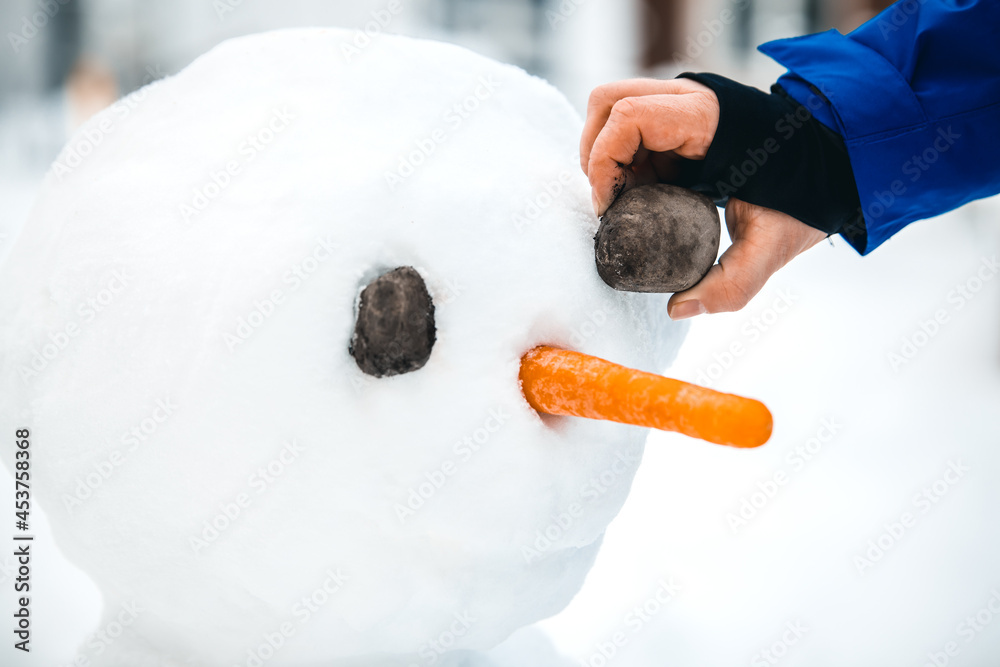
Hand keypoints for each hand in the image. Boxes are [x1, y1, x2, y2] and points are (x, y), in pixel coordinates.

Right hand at [581, 78, 826, 318]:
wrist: (832, 171)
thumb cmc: (803, 200)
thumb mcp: (771, 247)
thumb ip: (732, 285)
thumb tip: (678, 309)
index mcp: (708, 119)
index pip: (628, 117)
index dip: (603, 161)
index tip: (608, 206)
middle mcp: (690, 101)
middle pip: (608, 102)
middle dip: (593, 152)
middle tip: (607, 201)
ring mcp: (682, 107)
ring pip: (612, 110)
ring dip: (603, 155)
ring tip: (620, 199)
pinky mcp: (679, 120)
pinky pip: (630, 128)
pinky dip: (620, 159)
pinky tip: (638, 194)